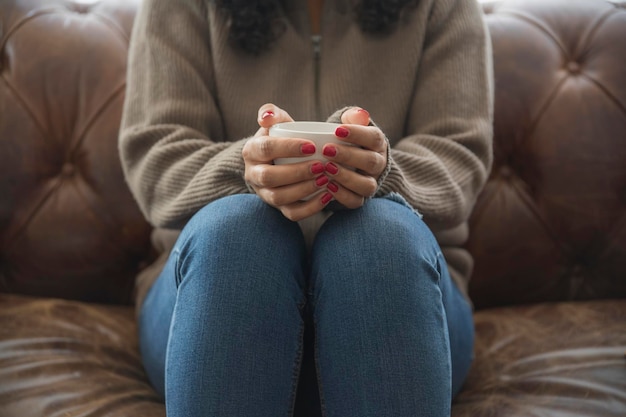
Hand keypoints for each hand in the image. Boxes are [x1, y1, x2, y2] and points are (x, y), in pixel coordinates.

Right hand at [243, 103, 333, 220]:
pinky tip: (327, 196)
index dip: (288, 147)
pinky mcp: (278, 208)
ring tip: (326, 180)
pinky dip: (311, 208)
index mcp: (251, 151)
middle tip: (322, 165)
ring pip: (279, 197)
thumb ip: (271, 112)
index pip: (265, 148)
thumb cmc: (282, 136)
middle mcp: (253, 174)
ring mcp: (264, 194)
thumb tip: (266, 118)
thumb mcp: (277, 121)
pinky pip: (292, 214)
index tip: (312, 146)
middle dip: (297, 172)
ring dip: (304, 190)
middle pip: (269, 177)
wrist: (282, 158)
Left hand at [323, 107, 387, 208]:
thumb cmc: (344, 140)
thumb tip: (360, 114)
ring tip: (326, 168)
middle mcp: (378, 164)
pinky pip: (355, 201)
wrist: (344, 163)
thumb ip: (353, 118)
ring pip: (366, 184)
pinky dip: (342, 195)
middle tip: (326, 150)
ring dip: (346, 177)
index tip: (337, 130)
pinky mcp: (359, 198)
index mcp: (377, 144)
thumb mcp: (350, 125)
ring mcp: (370, 183)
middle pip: (370, 162)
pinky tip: (327, 186)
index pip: (374, 138)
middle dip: (348, 156)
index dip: (357, 134)